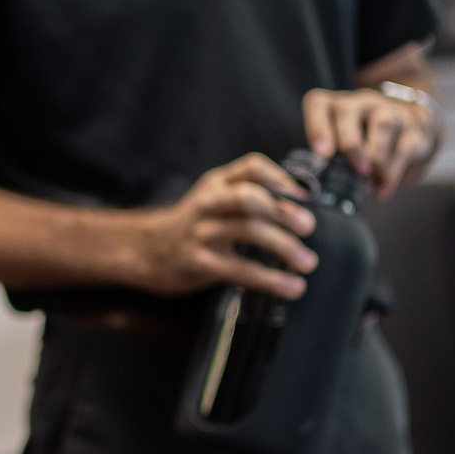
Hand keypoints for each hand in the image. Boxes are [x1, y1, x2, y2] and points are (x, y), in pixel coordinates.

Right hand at [130, 153, 316, 299]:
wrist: (146, 250)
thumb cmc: (193, 225)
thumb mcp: (214, 199)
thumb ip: (247, 196)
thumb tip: (300, 209)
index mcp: (217, 183)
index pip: (251, 166)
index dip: (280, 177)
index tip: (304, 193)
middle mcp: (209, 202)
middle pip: (251, 198)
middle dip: (284, 211)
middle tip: (308, 227)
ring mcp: (202, 232)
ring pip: (248, 231)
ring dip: (284, 247)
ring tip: (307, 262)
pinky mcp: (200, 262)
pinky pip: (241, 269)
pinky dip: (271, 279)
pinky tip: (291, 286)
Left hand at [301, 86, 435, 198]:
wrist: (413, 131)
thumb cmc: (365, 144)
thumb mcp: (342, 149)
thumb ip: (331, 162)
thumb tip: (322, 190)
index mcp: (336, 107)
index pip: (318, 104)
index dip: (317, 128)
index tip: (322, 154)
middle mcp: (361, 103)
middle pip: (348, 111)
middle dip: (350, 143)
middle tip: (355, 170)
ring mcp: (389, 112)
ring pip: (383, 124)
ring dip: (376, 155)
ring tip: (370, 180)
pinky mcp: (413, 130)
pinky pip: (404, 147)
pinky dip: (392, 173)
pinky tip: (383, 190)